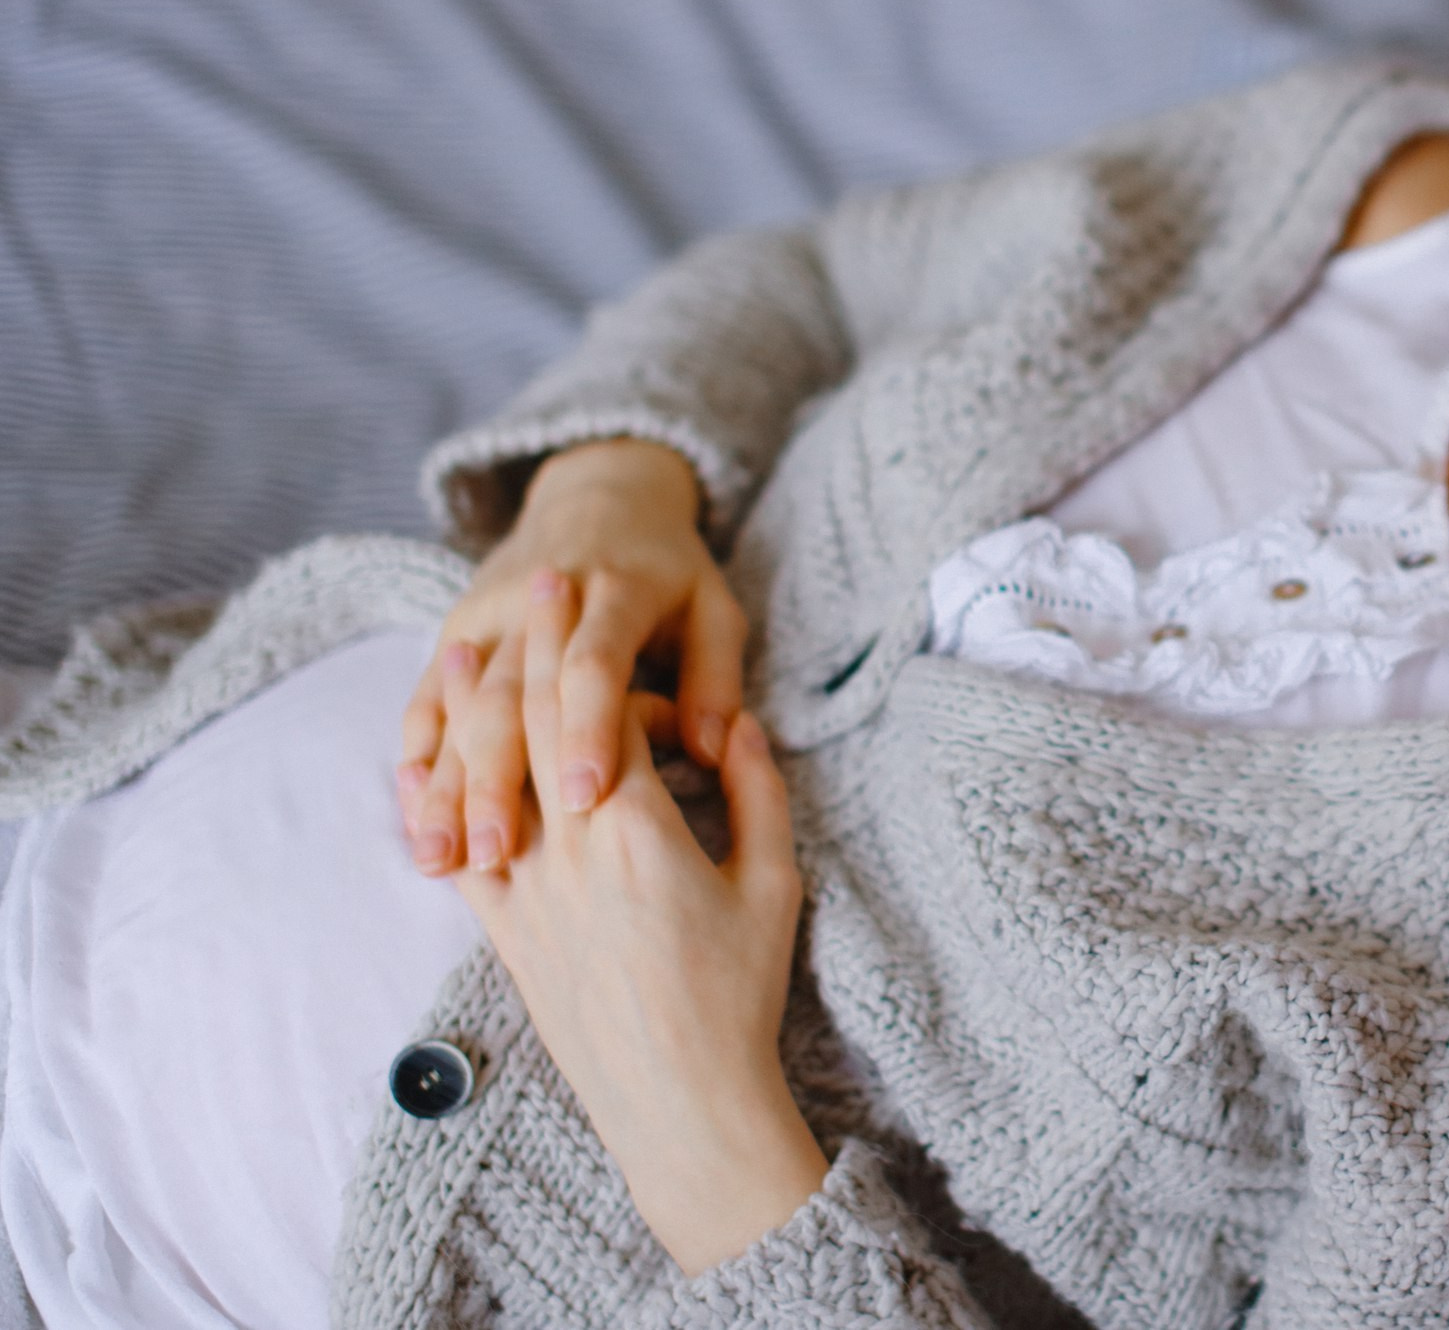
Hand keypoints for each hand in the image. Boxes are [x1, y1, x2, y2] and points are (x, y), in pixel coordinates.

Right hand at [398, 437, 747, 874]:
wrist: (600, 498)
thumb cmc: (672, 573)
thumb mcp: (714, 609)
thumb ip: (716, 679)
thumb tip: (719, 750)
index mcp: (615, 593)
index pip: (594, 666)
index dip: (590, 729)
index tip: (588, 796)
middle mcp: (536, 605)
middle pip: (509, 696)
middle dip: (497, 777)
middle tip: (497, 852)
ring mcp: (485, 619)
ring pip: (457, 708)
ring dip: (445, 785)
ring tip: (440, 858)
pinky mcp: (455, 635)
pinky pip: (425, 700)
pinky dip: (416, 758)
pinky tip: (412, 815)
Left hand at [454, 567, 824, 1276]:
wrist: (679, 1101)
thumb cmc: (737, 993)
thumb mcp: (773, 881)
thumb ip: (754, 791)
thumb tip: (738, 723)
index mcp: (634, 826)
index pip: (597, 705)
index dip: (586, 642)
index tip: (583, 586)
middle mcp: (564, 848)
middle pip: (532, 722)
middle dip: (531, 644)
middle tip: (532, 582)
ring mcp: (522, 891)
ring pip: (486, 774)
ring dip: (475, 704)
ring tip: (470, 644)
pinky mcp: (502, 931)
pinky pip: (459, 845)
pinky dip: (445, 793)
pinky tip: (439, 760)